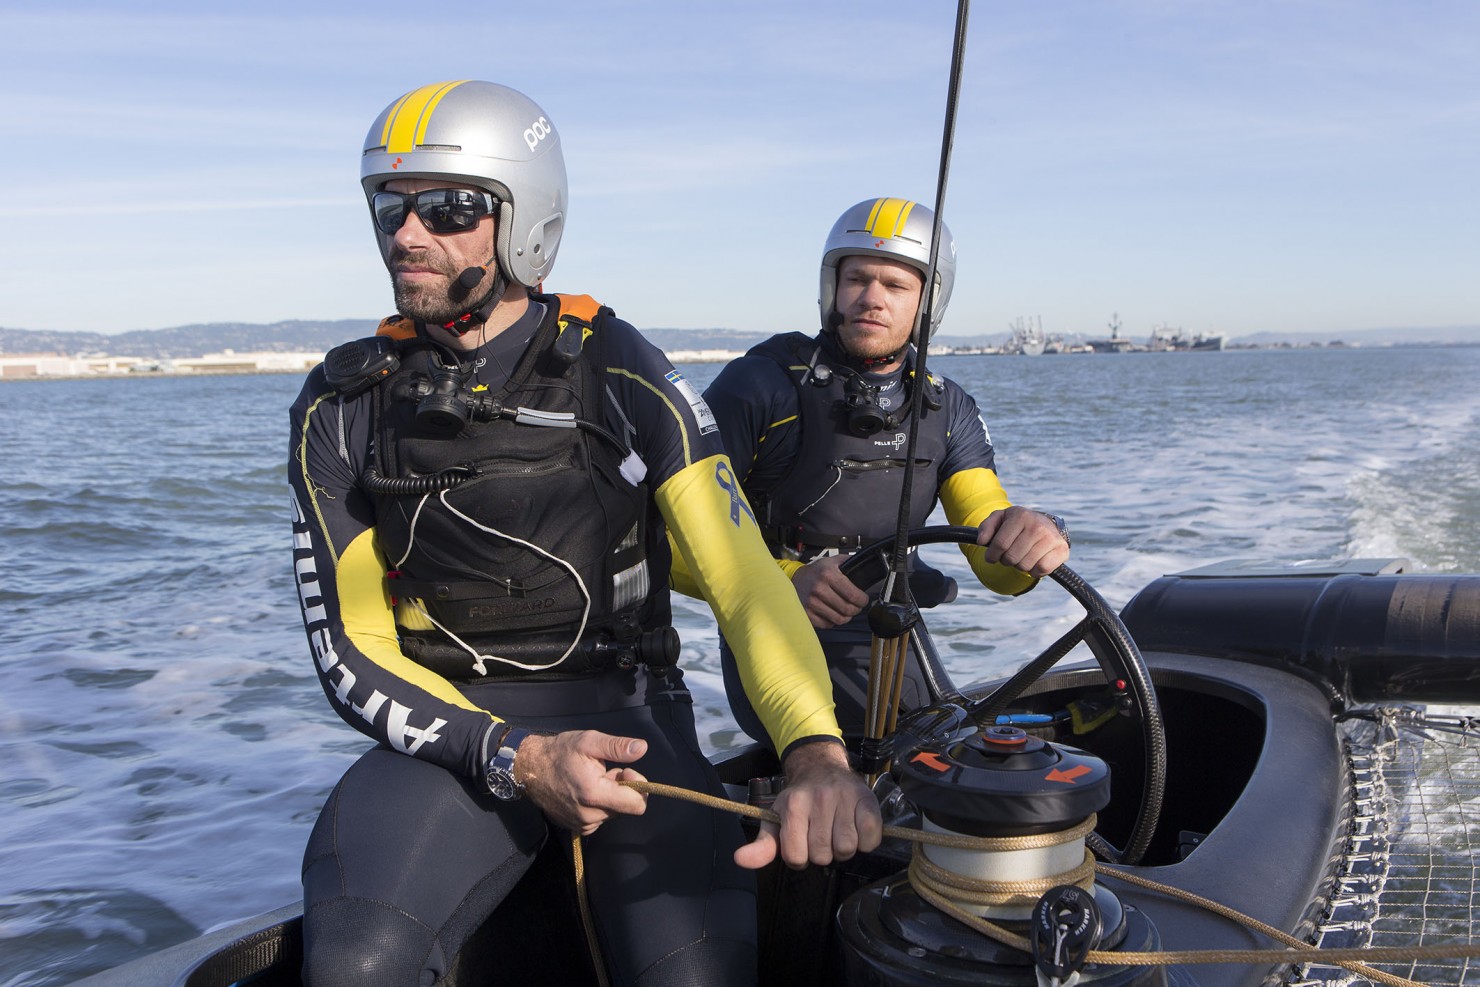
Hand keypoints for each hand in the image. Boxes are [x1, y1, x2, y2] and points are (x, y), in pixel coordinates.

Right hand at [513, 730, 649, 834]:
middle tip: (603, 771)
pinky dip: (599, 805)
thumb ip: (617, 747)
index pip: (637, 804)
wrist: (529, 769)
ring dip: (609, 796)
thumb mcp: (589, 741)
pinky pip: (600, 818)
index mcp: (595, 794)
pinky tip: (585, 791)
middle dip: (621, 788)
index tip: (625, 770)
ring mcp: (582, 824)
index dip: (638, 785)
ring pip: (613, 812)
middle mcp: (590, 815)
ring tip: (591, 779)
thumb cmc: (559, 752)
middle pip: (626, 807)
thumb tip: (642, 748)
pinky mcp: (576, 828)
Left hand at [734, 740, 881, 869]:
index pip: (796, 857)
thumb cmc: (799, 800)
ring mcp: (844, 798)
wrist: (821, 767)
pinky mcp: (867, 800)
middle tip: (822, 833)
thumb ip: (762, 845)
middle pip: (822, 855)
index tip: (802, 843)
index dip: (800, 856)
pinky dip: (866, 841)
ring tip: (838, 830)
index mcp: (793, 805)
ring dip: (843, 847)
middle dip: (822, 851)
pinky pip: (870, 839)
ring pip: (846, 849)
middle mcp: (819, 798)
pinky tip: (856, 828)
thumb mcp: (776, 819)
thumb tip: (740, 860)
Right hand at [791, 554, 871, 627]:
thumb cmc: (816, 572)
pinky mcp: (807, 614)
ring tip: (845, 610)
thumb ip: (849, 562)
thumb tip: (866, 564)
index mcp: (828, 575)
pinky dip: (833, 621)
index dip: (863, 600)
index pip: (853, 595)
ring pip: (839, 619)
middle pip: (847, 609)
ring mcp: (811, 603)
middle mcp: (819, 589)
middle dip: (856, 609)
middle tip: (856, 606)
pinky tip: (832, 613)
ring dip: (846, 617)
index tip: (863, 599)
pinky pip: (828, 624)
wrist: (794, 580)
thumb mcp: (832, 561)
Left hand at [975, 506, 1069, 576]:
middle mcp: (1037, 526)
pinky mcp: (1062, 550)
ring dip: (1019, 566)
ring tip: (1022, 556)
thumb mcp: (999, 519)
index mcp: (1021, 516)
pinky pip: (1041, 571)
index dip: (991, 555)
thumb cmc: (1017, 524)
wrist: (1044, 525)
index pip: (1000, 544)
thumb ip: (986, 527)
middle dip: (1006, 560)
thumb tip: (981, 541)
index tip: (991, 557)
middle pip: (1011, 558)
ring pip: (1025, 566)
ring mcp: (1051, 538)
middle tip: (1009, 554)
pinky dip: (1034, 571)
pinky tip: (1034, 561)